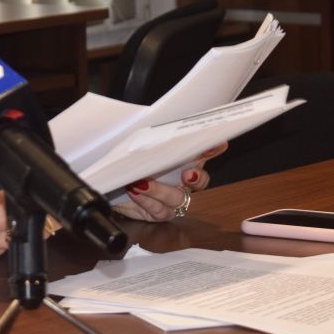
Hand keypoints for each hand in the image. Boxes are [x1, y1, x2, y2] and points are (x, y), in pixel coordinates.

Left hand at [112, 142, 227, 221]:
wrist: (115, 186)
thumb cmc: (131, 162)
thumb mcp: (139, 147)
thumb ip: (152, 138)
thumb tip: (156, 120)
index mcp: (183, 160)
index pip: (204, 153)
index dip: (214, 148)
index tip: (218, 142)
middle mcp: (183, 181)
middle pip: (200, 181)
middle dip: (196, 178)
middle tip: (188, 174)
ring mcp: (173, 199)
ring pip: (176, 198)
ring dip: (160, 190)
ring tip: (142, 183)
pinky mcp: (159, 213)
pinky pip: (158, 210)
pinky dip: (146, 200)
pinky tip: (136, 191)